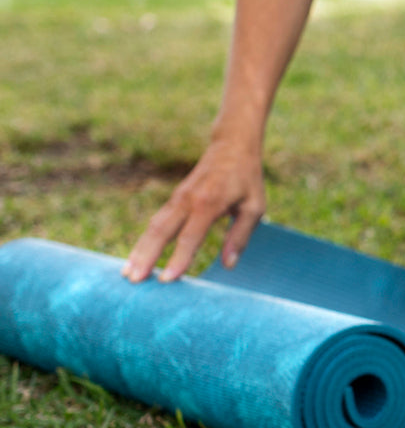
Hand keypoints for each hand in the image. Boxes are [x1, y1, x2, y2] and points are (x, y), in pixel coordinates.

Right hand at [125, 139, 266, 282]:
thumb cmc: (247, 180)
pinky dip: (145, 240)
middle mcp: (187, 201)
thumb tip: (228, 264)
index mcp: (209, 203)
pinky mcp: (174, 200)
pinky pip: (156, 222)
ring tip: (126, 274)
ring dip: (139, 250)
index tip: (167, 280)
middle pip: (161, 232)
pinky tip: (137, 257)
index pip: (190, 237)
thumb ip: (241, 235)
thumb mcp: (254, 206)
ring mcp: (177, 199)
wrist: (231, 146)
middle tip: (133, 281)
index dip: (178, 259)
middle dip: (146, 257)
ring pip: (153, 226)